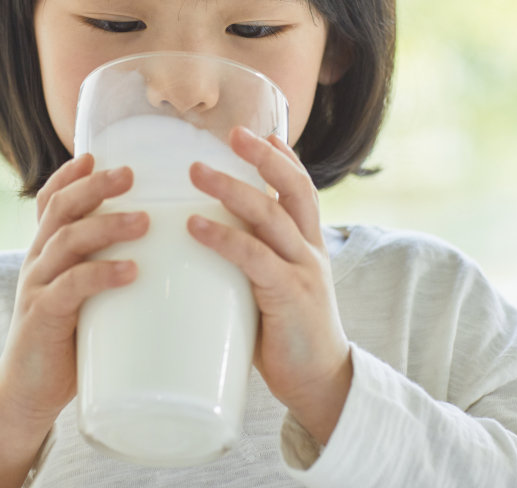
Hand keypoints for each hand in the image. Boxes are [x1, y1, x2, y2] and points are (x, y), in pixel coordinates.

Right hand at [0, 154, 146, 486]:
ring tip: (144, 221)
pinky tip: (129, 271)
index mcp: (47, 252)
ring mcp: (37, 286)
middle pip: (61, 209)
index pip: (50, 201)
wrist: (27, 393)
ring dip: (106, 225)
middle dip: (95, 186)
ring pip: (67, 240)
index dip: (70, 175)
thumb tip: (168, 254)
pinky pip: (70, 287)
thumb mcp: (84, 297)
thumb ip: (107, 271)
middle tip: (130, 173)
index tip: (96, 153)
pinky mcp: (42, 317)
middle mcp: (37, 261)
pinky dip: (101, 274)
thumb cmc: (67, 342)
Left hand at [188, 128, 351, 444]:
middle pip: (292, 189)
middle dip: (262, 157)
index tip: (262, 132)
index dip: (283, 159)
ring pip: (270, 216)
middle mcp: (311, 251)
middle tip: (230, 133)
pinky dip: (223, 237)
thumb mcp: (274, 288)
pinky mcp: (289, 297)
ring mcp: (303, 272)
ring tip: (196, 171)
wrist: (321, 384)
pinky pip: (255, 258)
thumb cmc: (287, 337)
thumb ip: (252, 263)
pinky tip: (195, 225)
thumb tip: (204, 242)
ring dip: (232, 188)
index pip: (301, 190)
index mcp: (309, 246)